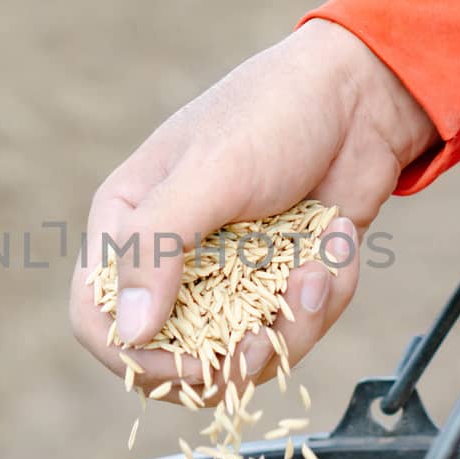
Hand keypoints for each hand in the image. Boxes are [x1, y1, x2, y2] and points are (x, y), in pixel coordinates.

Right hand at [69, 19, 435, 394]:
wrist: (362, 97)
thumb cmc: (273, 114)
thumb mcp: (210, 173)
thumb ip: (158, 247)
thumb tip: (131, 330)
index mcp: (128, 226)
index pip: (97, 321)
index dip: (137, 359)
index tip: (197, 362)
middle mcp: (169, 260)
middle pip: (171, 361)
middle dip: (230, 359)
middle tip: (268, 337)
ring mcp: (226, 277)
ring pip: (241, 356)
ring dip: (291, 326)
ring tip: (318, 271)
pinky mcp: (278, 284)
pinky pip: (292, 330)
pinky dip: (323, 298)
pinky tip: (336, 244)